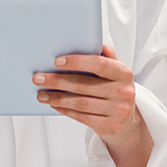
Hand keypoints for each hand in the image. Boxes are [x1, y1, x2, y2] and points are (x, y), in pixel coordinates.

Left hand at [33, 44, 152, 166]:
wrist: (127, 123)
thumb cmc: (115, 91)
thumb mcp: (115, 73)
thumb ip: (105, 57)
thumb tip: (91, 41)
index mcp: (124, 73)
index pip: (99, 64)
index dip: (77, 62)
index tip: (57, 61)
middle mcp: (123, 91)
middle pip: (84, 85)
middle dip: (57, 81)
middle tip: (38, 78)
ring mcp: (118, 110)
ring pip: (80, 103)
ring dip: (57, 97)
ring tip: (41, 94)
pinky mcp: (109, 126)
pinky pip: (82, 117)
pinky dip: (65, 110)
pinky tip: (54, 104)